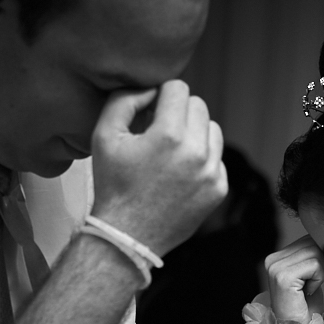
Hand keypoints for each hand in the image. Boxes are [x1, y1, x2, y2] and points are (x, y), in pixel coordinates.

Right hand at [89, 80, 228, 256]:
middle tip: (159, 132)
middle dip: (179, 113)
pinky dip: (202, 159)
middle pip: (199, 106)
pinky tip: (180, 173)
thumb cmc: (113, 185)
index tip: (151, 111)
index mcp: (169, 136)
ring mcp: (212, 172)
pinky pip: (217, 158)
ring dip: (194, 133)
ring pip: (213, 130)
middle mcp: (196, 153)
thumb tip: (151, 88)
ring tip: (170, 152)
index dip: (161, 95)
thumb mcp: (104, 135)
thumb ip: (125, 100)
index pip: (179, 89)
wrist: (128, 235)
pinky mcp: (219, 189)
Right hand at [265, 235, 323, 323]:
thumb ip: (311, 254)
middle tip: (310, 286)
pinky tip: (307, 292)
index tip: (310, 280)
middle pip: (313, 244)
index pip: (308, 239)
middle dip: (320, 265)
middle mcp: (271, 260)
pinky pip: (316, 265)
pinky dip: (318, 279)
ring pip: (316, 253)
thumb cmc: (306, 307)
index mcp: (275, 257)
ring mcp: (275, 268)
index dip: (319, 258)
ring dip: (320, 274)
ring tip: (307, 290)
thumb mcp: (308, 274)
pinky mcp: (283, 277)